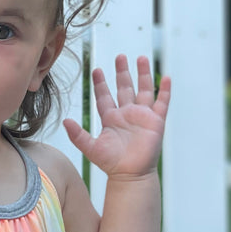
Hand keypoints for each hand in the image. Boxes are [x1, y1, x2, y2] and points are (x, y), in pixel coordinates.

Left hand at [64, 55, 170, 179]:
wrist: (131, 175)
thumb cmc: (111, 164)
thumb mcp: (91, 148)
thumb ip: (78, 135)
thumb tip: (65, 121)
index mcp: (111, 119)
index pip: (104, 97)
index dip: (100, 84)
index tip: (96, 70)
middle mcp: (127, 114)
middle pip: (124, 88)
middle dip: (122, 72)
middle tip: (119, 57)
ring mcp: (142, 116)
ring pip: (144, 90)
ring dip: (143, 74)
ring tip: (141, 58)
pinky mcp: (156, 121)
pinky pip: (162, 102)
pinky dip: (165, 90)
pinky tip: (165, 78)